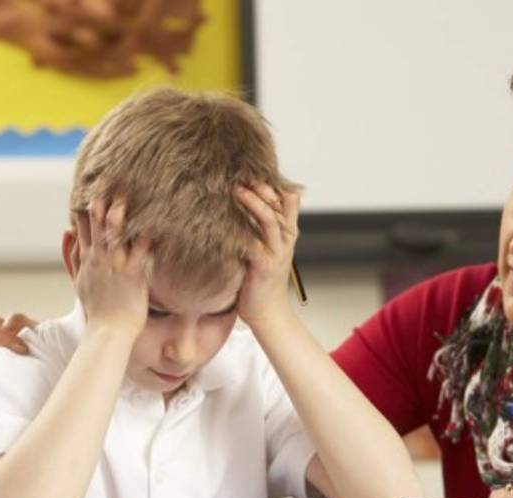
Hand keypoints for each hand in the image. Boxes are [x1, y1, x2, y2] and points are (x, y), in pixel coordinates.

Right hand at [74, 198, 152, 334]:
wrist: (108, 332)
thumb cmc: (98, 309)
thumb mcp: (79, 281)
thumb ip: (72, 255)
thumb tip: (66, 231)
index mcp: (88, 260)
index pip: (84, 227)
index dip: (88, 208)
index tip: (92, 190)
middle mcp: (100, 259)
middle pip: (99, 226)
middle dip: (103, 205)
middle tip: (108, 185)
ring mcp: (116, 266)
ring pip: (116, 235)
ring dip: (120, 216)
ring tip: (124, 199)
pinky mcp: (133, 275)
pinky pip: (141, 252)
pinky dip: (146, 238)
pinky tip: (153, 225)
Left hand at [234, 183, 299, 326]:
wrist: (268, 314)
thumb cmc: (261, 281)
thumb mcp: (265, 249)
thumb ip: (260, 228)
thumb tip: (244, 203)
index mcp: (287, 233)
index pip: (287, 199)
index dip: (272, 183)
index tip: (252, 168)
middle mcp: (285, 240)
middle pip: (279, 204)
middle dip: (262, 186)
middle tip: (242, 172)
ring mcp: (276, 253)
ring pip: (269, 219)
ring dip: (254, 203)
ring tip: (236, 189)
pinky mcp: (264, 266)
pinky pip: (255, 244)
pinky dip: (242, 232)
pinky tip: (226, 222)